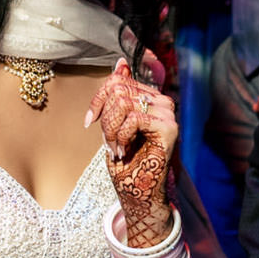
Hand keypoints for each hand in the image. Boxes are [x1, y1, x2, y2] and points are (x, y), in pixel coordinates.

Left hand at [85, 58, 176, 244]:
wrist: (139, 195)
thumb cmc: (128, 164)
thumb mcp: (114, 124)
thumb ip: (119, 94)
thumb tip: (121, 63)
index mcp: (150, 97)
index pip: (118, 80)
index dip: (98, 98)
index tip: (90, 121)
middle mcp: (162, 101)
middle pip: (118, 89)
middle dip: (104, 118)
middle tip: (109, 143)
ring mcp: (167, 113)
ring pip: (122, 102)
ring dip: (110, 131)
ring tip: (116, 148)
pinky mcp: (168, 126)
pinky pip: (132, 118)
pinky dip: (120, 137)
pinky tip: (124, 151)